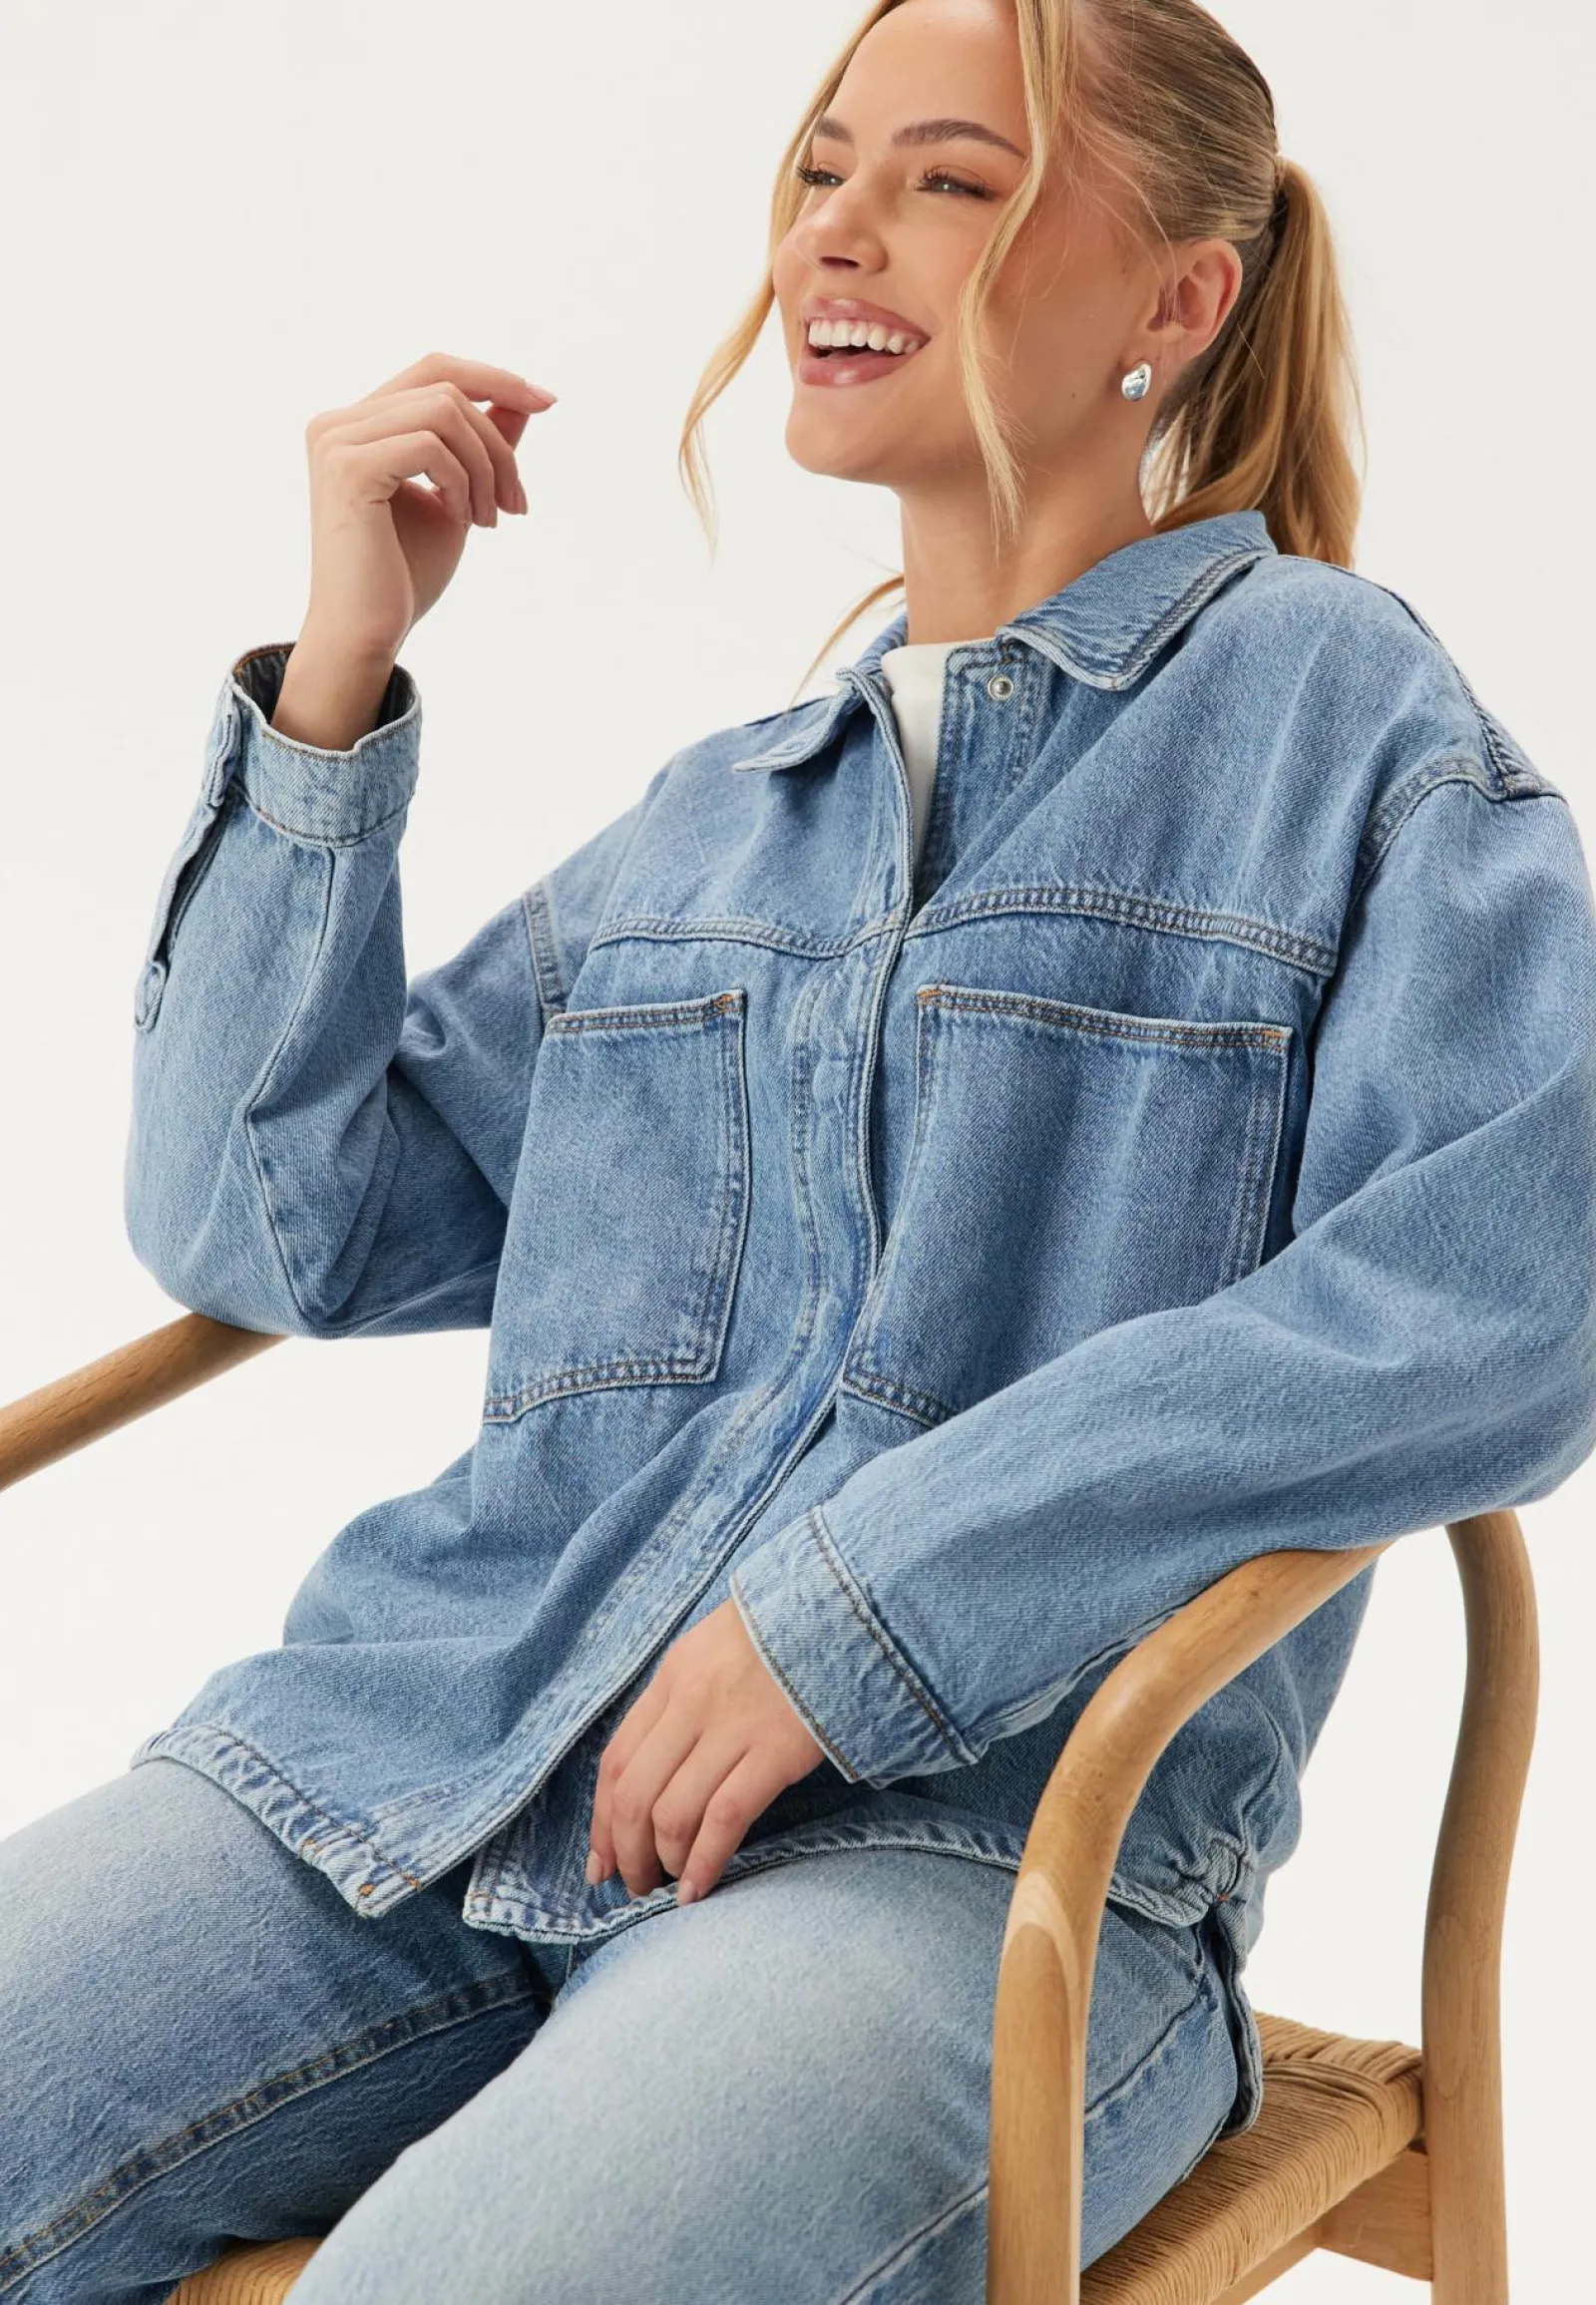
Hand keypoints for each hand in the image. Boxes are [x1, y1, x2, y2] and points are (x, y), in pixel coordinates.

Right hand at [297, 349, 556, 666]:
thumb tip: (524, 399)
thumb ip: (482, 446)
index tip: (547, 402)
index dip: (494, 378)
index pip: (433, 371)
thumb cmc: (405, 576)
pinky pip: (431, 445)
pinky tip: (463, 521)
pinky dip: (463, 482)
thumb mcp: (459, 497)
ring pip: (444, 411)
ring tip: (488, 518)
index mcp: (357, 425)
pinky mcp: (347, 467)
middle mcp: (338, 423)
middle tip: (516, 503)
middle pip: (445, 385)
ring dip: (485, 466)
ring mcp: (337, 441)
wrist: (366, 634)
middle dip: (498, 440)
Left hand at [586, 1597, 825, 1904]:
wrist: (846, 1604)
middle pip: (635, 1794)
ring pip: (672, 1813)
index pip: (615, 1761)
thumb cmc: (782, 1632)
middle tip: (636, 1884)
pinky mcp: (777, 1749)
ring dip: (664, 1863)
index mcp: (672, 1676)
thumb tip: (655, 1770)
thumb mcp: (714, 1649)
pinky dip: (705, 1862)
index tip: (601, 1861)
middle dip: (627, 1853)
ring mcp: (733, 1726)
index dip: (601, 1821)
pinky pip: (725, 1817)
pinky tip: (700, 1888)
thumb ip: (682, 1699)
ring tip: (672, 1888)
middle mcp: (691, 1701)